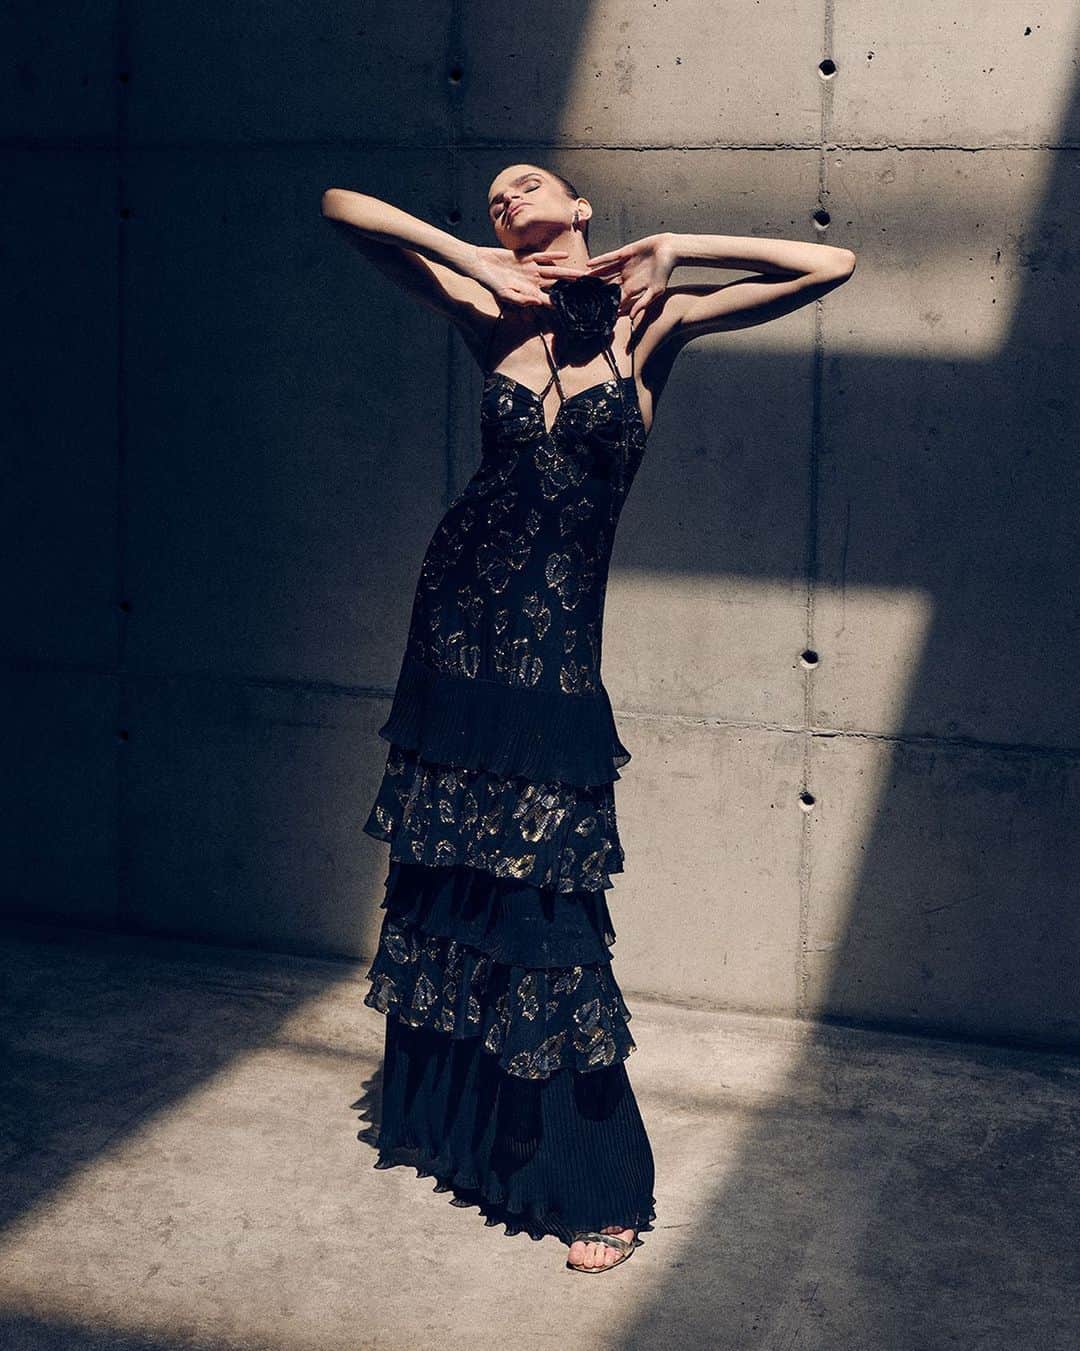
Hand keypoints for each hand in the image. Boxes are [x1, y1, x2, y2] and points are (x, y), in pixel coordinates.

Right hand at [471, 246, 588, 307]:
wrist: (481, 265)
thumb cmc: (490, 283)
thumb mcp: (504, 294)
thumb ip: (520, 299)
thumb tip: (537, 303)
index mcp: (529, 293)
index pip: (549, 300)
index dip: (561, 304)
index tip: (574, 307)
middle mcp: (533, 282)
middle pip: (556, 286)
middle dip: (570, 288)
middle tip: (585, 291)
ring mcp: (531, 270)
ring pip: (553, 272)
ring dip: (567, 273)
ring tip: (581, 274)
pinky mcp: (526, 258)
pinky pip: (543, 257)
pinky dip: (553, 256)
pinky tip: (565, 256)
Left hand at [584, 233, 677, 321]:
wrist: (670, 251)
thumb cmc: (665, 272)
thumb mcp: (655, 291)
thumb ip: (642, 303)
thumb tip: (631, 317)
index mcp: (631, 289)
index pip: (615, 299)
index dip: (605, 304)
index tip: (593, 311)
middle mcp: (625, 278)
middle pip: (606, 286)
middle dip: (594, 291)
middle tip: (580, 296)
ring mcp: (624, 265)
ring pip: (605, 272)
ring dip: (593, 276)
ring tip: (580, 280)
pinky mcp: (624, 253)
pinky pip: (609, 258)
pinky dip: (599, 261)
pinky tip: (588, 264)